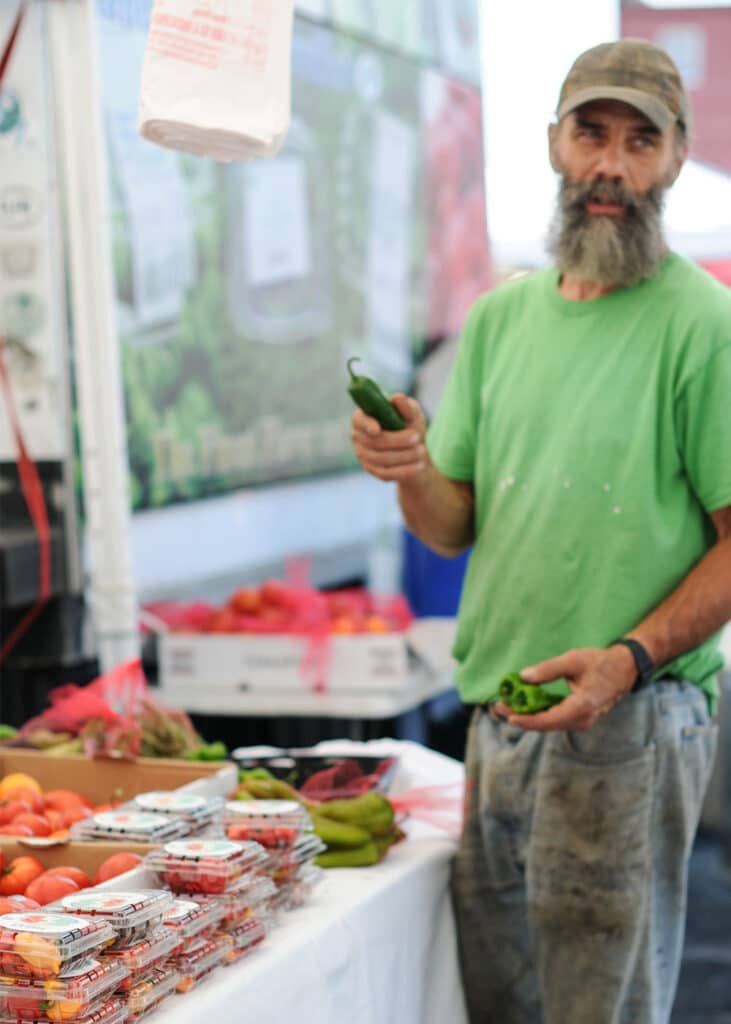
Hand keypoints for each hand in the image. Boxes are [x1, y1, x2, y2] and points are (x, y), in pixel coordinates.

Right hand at [350, 394, 428, 482]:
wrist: (415, 450)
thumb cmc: (409, 425)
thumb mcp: (412, 414)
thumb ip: (406, 407)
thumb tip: (397, 398)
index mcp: (364, 417)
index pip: (358, 420)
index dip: (366, 425)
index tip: (378, 429)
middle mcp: (359, 437)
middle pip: (372, 441)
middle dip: (396, 440)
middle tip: (417, 438)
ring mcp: (364, 455)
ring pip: (380, 459)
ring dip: (403, 456)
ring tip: (422, 451)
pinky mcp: (373, 470)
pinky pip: (386, 473)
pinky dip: (404, 470)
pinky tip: (420, 466)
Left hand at [496, 645, 637, 731]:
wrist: (624, 669)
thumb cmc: (600, 662)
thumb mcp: (574, 660)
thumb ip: (549, 669)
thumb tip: (523, 677)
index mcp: (582, 707)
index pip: (549, 720)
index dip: (528, 720)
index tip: (509, 716)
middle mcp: (582, 719)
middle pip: (545, 724)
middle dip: (520, 717)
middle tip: (498, 706)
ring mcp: (581, 721)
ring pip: (549, 724)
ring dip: (527, 716)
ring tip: (504, 706)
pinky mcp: (578, 718)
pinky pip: (554, 720)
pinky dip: (537, 714)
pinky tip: (521, 706)